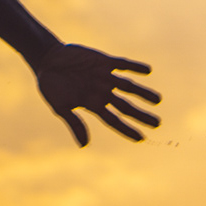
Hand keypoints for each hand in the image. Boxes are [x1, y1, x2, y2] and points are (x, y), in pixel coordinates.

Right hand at [34, 43, 159, 145]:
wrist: (47, 59)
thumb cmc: (50, 86)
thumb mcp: (60, 106)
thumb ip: (74, 123)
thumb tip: (85, 145)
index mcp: (92, 105)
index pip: (113, 120)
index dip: (127, 129)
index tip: (141, 138)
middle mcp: (102, 93)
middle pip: (126, 106)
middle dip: (141, 115)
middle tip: (157, 123)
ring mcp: (105, 77)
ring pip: (129, 87)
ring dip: (143, 92)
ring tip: (157, 100)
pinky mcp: (104, 62)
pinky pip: (123, 65)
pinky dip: (135, 67)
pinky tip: (147, 71)